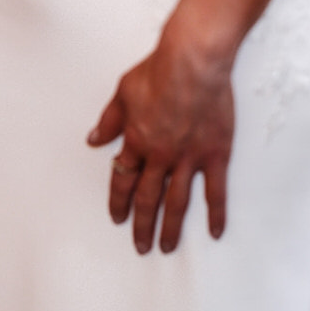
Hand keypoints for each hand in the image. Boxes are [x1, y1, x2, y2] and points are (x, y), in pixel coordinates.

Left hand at [87, 20, 235, 254]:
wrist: (193, 62)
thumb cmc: (157, 71)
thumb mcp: (122, 92)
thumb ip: (109, 120)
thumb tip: (94, 139)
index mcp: (135, 141)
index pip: (123, 179)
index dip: (119, 201)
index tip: (117, 218)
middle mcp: (159, 156)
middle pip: (148, 198)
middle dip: (142, 225)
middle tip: (141, 246)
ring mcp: (188, 158)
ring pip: (177, 202)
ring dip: (171, 228)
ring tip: (167, 248)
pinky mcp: (215, 155)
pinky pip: (215, 191)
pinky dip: (215, 214)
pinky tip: (215, 232)